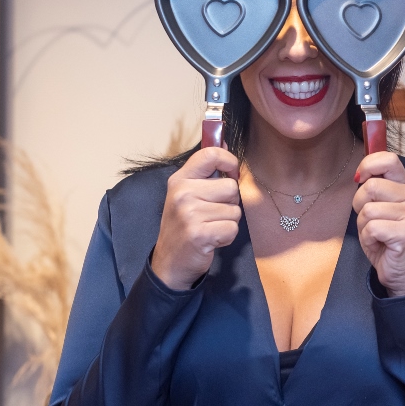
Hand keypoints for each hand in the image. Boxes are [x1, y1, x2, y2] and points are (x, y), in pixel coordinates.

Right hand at [151, 148, 240, 290]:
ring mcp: (189, 214)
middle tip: (211, 214)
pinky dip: (226, 237)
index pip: (210, 154)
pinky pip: (232, 228)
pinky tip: (211, 239)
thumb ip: (206, 170)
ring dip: (227, 222)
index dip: (229, 161)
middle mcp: (182, 193)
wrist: (170, 262)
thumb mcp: (188, 193)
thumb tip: (225, 143)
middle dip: (229, 202)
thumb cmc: (184, 224)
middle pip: (231, 187)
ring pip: (234, 210)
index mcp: (180, 179)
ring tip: (209, 227)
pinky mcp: (199, 233)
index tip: (231, 172)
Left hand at [353, 152, 404, 296]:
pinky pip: (372, 227)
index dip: (368, 165)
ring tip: (376, 234)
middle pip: (370, 186)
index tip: (360, 179)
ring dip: (363, 225)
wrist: (400, 271)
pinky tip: (379, 244)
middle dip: (359, 205)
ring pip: (368, 209)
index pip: (389, 159)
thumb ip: (373, 188)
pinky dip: (368, 238)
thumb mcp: (377, 208)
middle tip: (369, 221)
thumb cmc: (385, 239)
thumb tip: (360, 173)